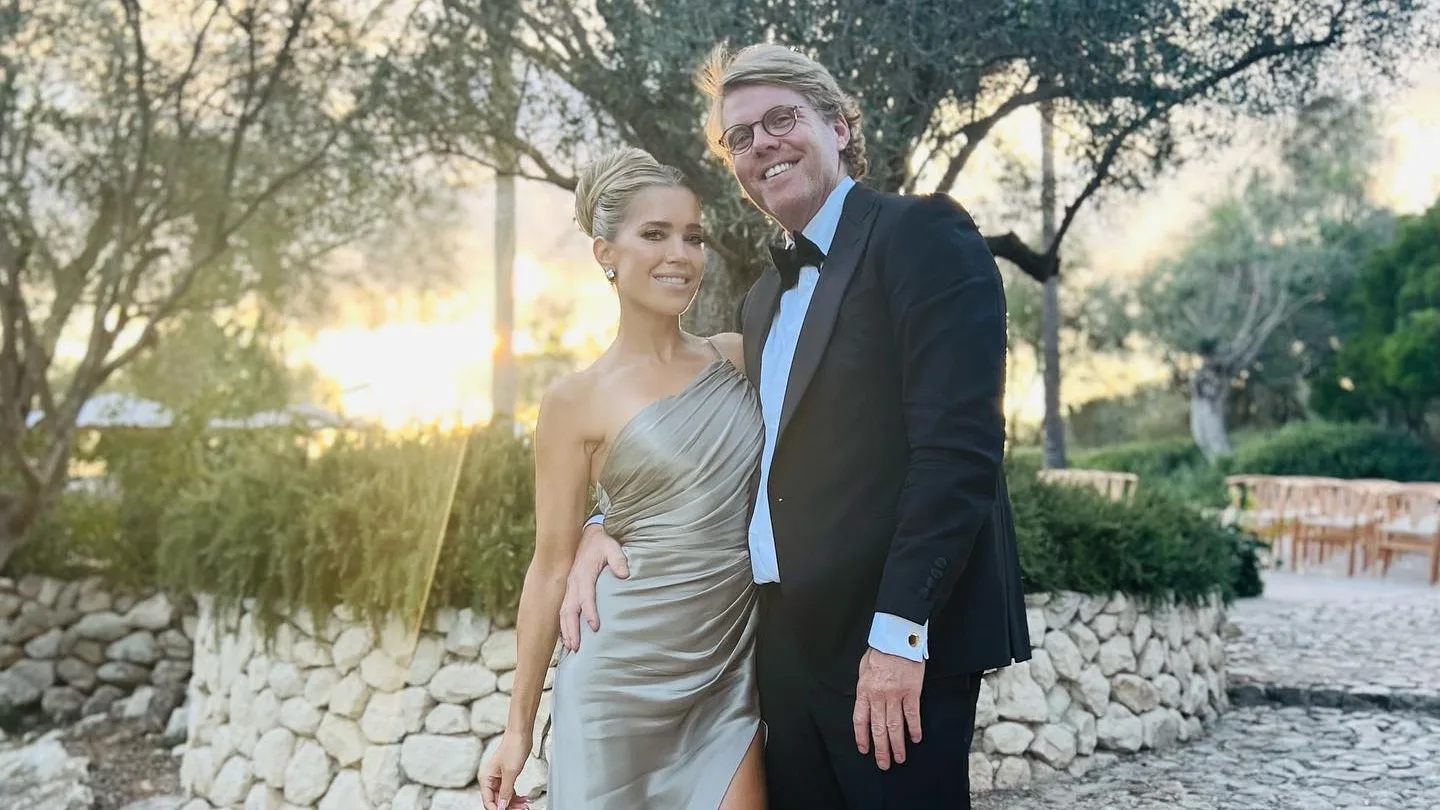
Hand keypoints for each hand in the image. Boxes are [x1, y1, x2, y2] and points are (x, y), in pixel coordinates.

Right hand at [480, 729, 533, 809]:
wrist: (521, 733)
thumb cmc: (513, 747)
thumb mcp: (510, 772)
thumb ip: (505, 791)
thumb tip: (501, 806)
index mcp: (486, 778)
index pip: (488, 801)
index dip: (497, 809)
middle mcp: (490, 779)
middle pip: (496, 800)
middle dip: (508, 807)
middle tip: (520, 809)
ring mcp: (499, 778)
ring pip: (504, 797)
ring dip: (514, 803)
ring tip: (524, 806)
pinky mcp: (507, 775)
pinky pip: (509, 791)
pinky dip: (516, 796)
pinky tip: (523, 799)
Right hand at [558, 522, 627, 650]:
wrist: (589, 535)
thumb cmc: (602, 543)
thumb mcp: (612, 546)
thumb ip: (619, 559)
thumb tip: (624, 574)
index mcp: (584, 574)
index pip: (586, 596)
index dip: (590, 612)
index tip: (595, 627)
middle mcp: (573, 583)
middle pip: (569, 609)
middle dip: (572, 629)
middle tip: (576, 647)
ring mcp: (569, 587)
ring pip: (563, 612)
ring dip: (566, 630)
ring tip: (570, 648)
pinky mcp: (569, 590)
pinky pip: (563, 610)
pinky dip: (563, 625)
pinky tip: (566, 638)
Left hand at [852, 648, 924, 769]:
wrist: (897, 637)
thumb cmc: (880, 650)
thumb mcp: (863, 667)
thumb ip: (864, 686)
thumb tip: (864, 699)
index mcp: (864, 690)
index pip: (860, 720)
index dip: (862, 737)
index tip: (864, 749)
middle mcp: (878, 696)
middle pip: (878, 728)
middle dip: (881, 749)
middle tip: (884, 764)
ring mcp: (895, 695)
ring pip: (895, 726)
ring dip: (897, 745)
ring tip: (900, 758)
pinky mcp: (911, 692)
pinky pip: (912, 715)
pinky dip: (914, 729)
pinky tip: (915, 739)